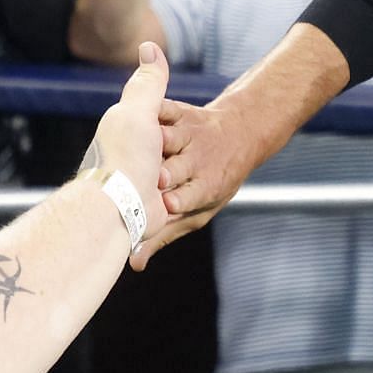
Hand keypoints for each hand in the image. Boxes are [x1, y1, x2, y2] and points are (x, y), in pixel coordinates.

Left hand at [81, 42, 171, 238]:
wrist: (119, 209)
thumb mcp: (138, 111)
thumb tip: (149, 44)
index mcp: (133, 135)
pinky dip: (180, 202)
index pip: (165, 122)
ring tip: (162, 186)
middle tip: (160, 165)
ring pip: (182, 175)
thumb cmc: (123, 157)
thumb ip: (148, 83)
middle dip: (176, 158)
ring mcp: (149, 187)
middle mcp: (139, 160)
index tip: (161, 138)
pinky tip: (173, 201)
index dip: (170, 129)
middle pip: (178, 150)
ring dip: (178, 181)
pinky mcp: (160, 210)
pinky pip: (182, 201)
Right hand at [129, 91, 278, 270]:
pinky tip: (137, 112)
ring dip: (159, 141)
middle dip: (167, 172)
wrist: (239, 133)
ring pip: (171, 137)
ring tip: (143, 144)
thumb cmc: (213, 181)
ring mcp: (190, 135)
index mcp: (205, 186)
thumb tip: (133, 264)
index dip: (181, 200)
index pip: (192, 196)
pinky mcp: (180, 112)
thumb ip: (164, 234)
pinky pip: (165, 108)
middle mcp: (199, 160)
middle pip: (180, 167)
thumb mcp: (198, 210)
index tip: (167, 206)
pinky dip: (153, 108)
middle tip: (152, 177)